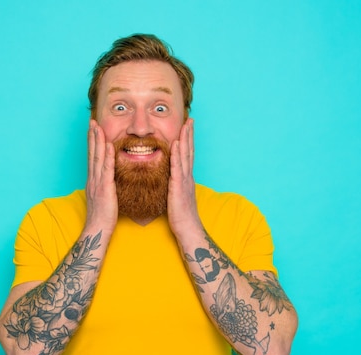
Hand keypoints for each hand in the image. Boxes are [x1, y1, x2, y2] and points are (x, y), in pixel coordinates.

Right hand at [85, 119, 117, 231]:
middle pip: (92, 153)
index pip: (92, 157)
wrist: (98, 229)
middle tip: (92, 121)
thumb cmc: (103, 216)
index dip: (92, 142)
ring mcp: (97, 183)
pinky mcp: (104, 188)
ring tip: (97, 127)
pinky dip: (107, 156)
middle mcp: (93, 179)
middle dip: (92, 136)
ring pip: (97, 158)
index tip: (93, 129)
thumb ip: (105, 185)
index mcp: (93, 180)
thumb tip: (109, 179)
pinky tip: (108, 145)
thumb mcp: (104, 197)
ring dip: (97, 141)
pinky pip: (106, 170)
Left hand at [167, 118, 202, 240]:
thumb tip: (171, 180)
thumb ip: (175, 185)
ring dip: (185, 139)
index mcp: (185, 178)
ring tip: (185, 124)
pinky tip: (175, 144)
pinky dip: (177, 155)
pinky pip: (177, 168)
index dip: (187, 141)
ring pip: (185, 155)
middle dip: (189, 134)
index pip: (187, 155)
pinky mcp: (178, 186)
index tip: (187, 127)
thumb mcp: (176, 196)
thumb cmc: (180, 216)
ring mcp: (184, 180)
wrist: (187, 229)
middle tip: (190, 119)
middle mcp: (187, 176)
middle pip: (189, 151)